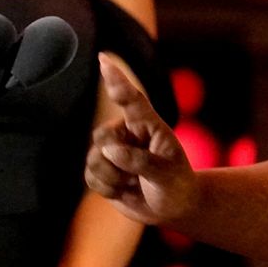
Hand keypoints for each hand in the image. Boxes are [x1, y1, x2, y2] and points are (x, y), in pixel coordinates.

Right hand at [84, 53, 198, 224]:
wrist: (172, 207)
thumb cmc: (177, 185)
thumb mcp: (168, 174)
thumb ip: (142, 161)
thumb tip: (109, 150)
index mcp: (150, 126)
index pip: (132, 100)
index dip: (117, 80)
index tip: (104, 59)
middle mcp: (129, 134)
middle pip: (103, 134)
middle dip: (115, 158)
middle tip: (137, 173)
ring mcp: (114, 151)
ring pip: (94, 159)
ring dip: (114, 178)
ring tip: (135, 182)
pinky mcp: (102, 170)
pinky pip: (90, 177)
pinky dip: (107, 189)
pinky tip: (125, 190)